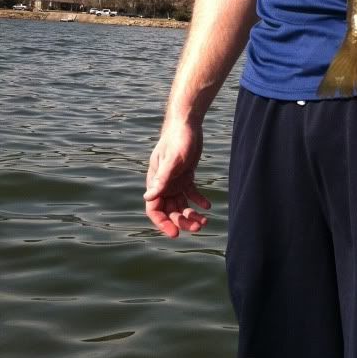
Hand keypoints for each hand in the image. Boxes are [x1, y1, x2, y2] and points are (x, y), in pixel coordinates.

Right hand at [144, 119, 209, 237]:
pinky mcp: (186, 176)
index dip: (163, 223)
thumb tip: (148, 198)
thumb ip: (161, 179)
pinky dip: (199, 200)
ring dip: (191, 214)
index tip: (175, 234)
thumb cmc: (177, 139)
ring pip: (181, 204)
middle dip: (182, 221)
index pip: (155, 209)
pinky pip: (191, 193)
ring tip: (205, 220)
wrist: (187, 124)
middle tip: (198, 227)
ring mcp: (175, 181)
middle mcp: (164, 184)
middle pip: (170, 210)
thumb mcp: (171, 160)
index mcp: (155, 182)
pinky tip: (208, 205)